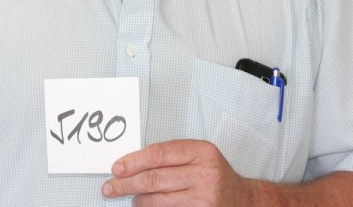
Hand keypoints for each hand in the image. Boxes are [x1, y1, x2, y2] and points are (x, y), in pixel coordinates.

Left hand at [102, 139, 249, 205]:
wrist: (243, 199)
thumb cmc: (214, 173)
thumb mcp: (198, 154)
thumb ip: (171, 155)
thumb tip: (133, 163)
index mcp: (202, 152)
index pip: (159, 154)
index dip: (134, 161)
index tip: (117, 167)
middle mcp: (205, 175)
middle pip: (155, 179)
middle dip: (127, 183)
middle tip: (110, 186)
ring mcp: (204, 200)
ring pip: (158, 201)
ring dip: (138, 200)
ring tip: (130, 197)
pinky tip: (144, 206)